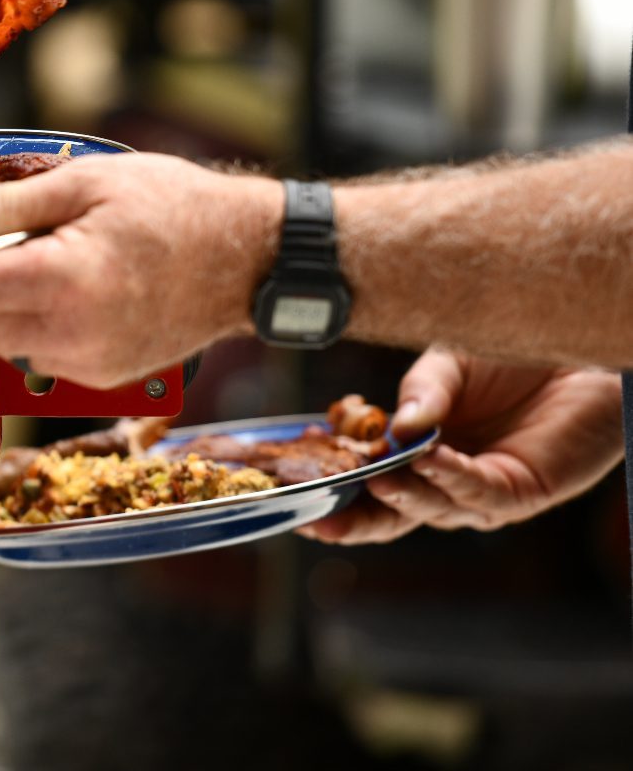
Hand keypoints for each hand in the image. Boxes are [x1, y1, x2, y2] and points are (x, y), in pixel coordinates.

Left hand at [0, 155, 282, 388]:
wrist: (248, 259)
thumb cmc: (174, 208)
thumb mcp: (87, 184)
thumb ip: (7, 204)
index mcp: (64, 278)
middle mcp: (73, 332)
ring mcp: (90, 362)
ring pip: (3, 345)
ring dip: (0, 311)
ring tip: (48, 264)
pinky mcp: (104, 375)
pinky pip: (40, 356)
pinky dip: (36, 328)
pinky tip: (75, 293)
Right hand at [301, 349, 623, 543]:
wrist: (577, 350)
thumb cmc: (512, 357)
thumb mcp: (446, 365)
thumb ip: (420, 393)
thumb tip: (393, 427)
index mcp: (418, 453)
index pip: (370, 483)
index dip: (334, 490)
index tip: (294, 490)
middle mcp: (447, 481)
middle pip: (394, 515)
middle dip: (355, 521)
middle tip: (318, 520)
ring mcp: (484, 491)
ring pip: (434, 508)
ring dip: (404, 496)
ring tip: (377, 478)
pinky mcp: (523, 492)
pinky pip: (479, 490)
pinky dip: (449, 477)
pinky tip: (428, 459)